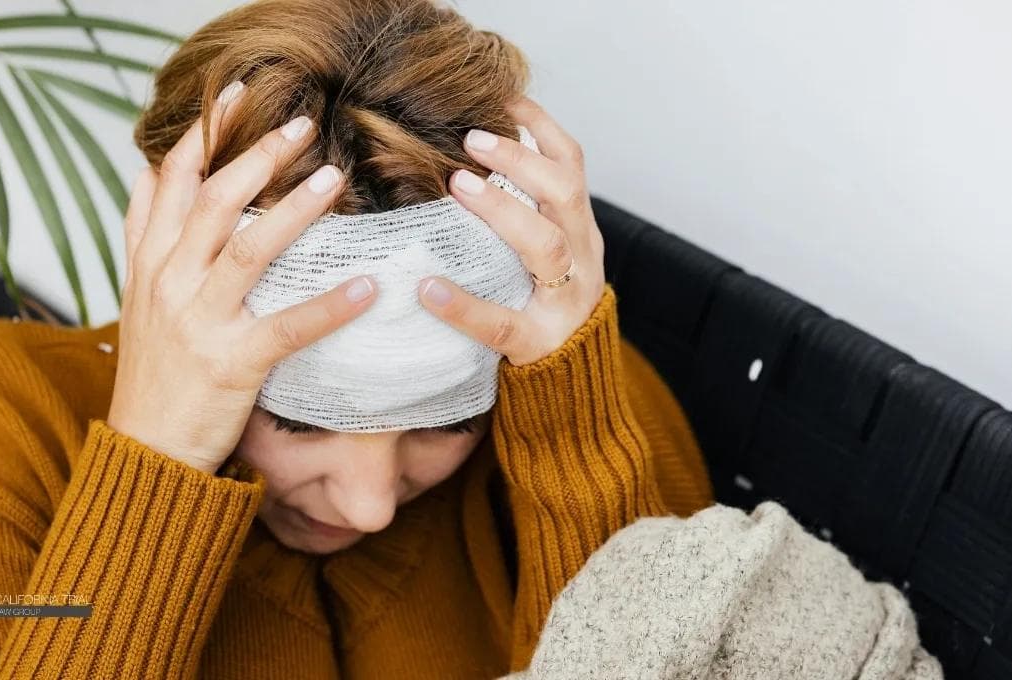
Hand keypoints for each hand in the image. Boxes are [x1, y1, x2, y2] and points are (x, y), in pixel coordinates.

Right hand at [107, 81, 378, 474]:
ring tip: (333, 177)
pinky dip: (331, 306)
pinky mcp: (231, 363)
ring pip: (247, 249)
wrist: (145, 450)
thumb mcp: (137, 298)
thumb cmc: (155, 374)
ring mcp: (198, 322)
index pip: (167, 182)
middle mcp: (167, 283)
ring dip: (293, 210)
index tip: (235, 97)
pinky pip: (289, 327)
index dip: (202, 136)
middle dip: (256, 156)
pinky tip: (369, 287)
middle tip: (302, 124)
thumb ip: (148, 239)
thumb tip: (154, 175)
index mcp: (148, 264)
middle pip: (212, 201)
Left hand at [416, 96, 605, 365]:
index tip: (504, 97)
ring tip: (458, 185)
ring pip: (547, 246)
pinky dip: (464, 304)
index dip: (542, 128)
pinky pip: (501, 322)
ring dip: (503, 210)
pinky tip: (429, 289)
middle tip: (471, 139)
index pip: (573, 167)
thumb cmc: (543, 306)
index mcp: (580, 231)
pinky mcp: (537, 342)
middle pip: (565, 194)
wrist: (573, 383)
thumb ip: (522, 215)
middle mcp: (582, 258)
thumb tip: (463, 162)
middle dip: (521, 160)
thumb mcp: (545, 255)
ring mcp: (565, 300)